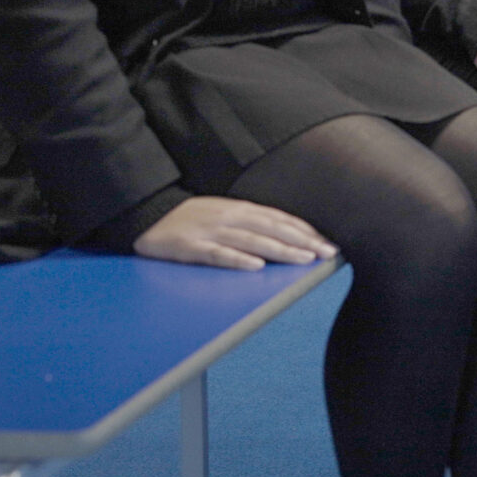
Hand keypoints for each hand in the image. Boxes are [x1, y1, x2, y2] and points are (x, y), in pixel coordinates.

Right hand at [134, 195, 336, 269]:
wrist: (147, 215)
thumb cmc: (192, 218)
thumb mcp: (225, 214)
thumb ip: (252, 223)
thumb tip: (286, 235)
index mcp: (240, 209)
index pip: (280, 220)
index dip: (305, 231)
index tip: (329, 242)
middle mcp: (230, 218)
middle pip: (272, 229)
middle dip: (303, 241)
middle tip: (327, 253)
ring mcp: (211, 232)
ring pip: (251, 241)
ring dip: (280, 250)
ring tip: (304, 259)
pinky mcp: (191, 247)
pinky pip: (217, 254)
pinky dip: (237, 260)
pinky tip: (256, 267)